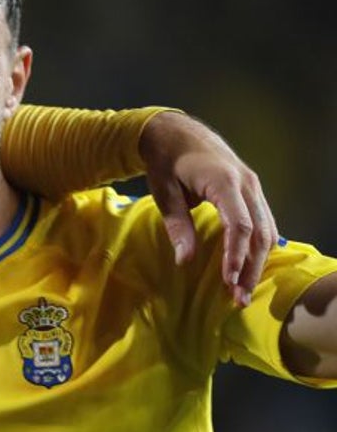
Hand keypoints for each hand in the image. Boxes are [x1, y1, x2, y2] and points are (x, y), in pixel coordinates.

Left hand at [139, 111, 276, 306]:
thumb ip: (177, 226)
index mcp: (224, 181)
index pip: (239, 225)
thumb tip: (184, 261)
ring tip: (242, 291)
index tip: (227, 281)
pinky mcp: (251, 191)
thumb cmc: (166, 163)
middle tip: (238, 299)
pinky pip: (263, 223)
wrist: (176, 133)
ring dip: (256, 262)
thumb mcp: (164, 193)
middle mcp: (246, 184)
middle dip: (249, 268)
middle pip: (258, 232)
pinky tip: (249, 268)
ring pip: (266, 230)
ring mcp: (252, 187)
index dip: (235, 255)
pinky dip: (258, 247)